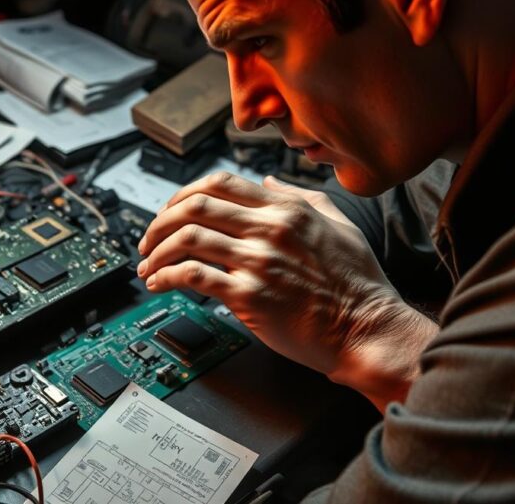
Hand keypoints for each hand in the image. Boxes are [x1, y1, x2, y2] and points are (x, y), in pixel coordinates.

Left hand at [137, 172, 437, 409]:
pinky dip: (166, 277)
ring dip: (156, 251)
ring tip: (147, 266)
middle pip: (194, 206)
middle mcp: (269, 229)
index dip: (184, 193)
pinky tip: (159, 284)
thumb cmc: (357, 284)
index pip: (219, 183)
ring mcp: (258, 261)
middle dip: (160, 221)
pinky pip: (192, 276)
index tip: (170, 210)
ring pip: (186, 238)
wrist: (367, 330)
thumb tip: (268, 183)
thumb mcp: (338, 224)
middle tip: (149, 240)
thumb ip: (300, 197)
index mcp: (286, 209)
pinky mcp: (248, 296)